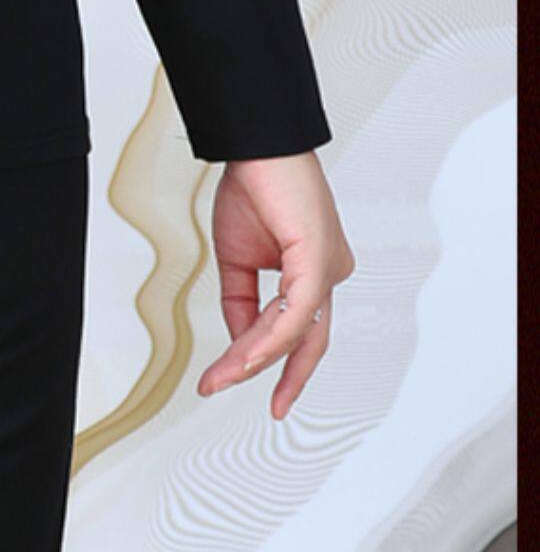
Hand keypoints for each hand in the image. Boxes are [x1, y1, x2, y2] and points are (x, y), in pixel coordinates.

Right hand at [198, 151, 353, 418]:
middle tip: (260, 405)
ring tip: (221, 377)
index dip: (275, 363)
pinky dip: (267, 338)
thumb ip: (242, 303)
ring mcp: (329, 268)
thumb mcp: (238, 258)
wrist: (258, 146)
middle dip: (283, 378)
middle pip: (308, 340)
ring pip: (295, 332)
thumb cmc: (255, 186)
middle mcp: (329, 272)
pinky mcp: (318, 261)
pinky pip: (294, 313)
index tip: (250, 387)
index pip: (298, 329)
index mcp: (315, 271)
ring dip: (253, 359)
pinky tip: (245, 355)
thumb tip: (241, 343)